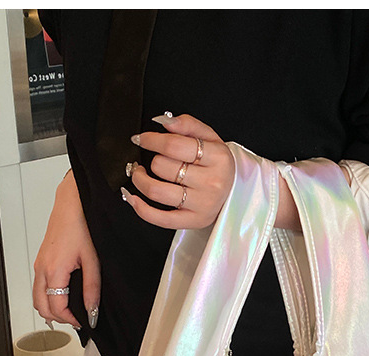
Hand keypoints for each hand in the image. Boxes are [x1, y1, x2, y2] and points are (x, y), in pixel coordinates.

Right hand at [33, 171, 100, 329]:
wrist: (72, 204)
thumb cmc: (81, 226)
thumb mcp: (93, 261)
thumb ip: (92, 289)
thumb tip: (92, 310)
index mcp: (53, 270)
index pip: (55, 307)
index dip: (70, 319)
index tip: (83, 322)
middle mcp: (41, 268)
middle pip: (41, 307)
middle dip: (58, 317)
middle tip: (77, 319)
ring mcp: (39, 264)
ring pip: (37, 297)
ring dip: (51, 307)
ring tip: (71, 309)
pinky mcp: (40, 260)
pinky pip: (38, 286)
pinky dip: (48, 296)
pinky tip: (64, 295)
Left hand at [121, 113, 234, 229]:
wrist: (236, 191)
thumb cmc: (218, 164)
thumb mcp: (210, 138)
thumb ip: (188, 125)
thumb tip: (163, 121)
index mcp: (218, 158)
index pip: (174, 146)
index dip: (151, 140)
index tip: (141, 139)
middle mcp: (212, 183)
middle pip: (163, 167)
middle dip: (152, 160)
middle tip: (153, 160)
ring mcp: (203, 205)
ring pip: (157, 191)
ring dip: (140, 180)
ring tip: (139, 174)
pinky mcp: (194, 221)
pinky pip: (161, 219)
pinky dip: (141, 209)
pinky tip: (132, 197)